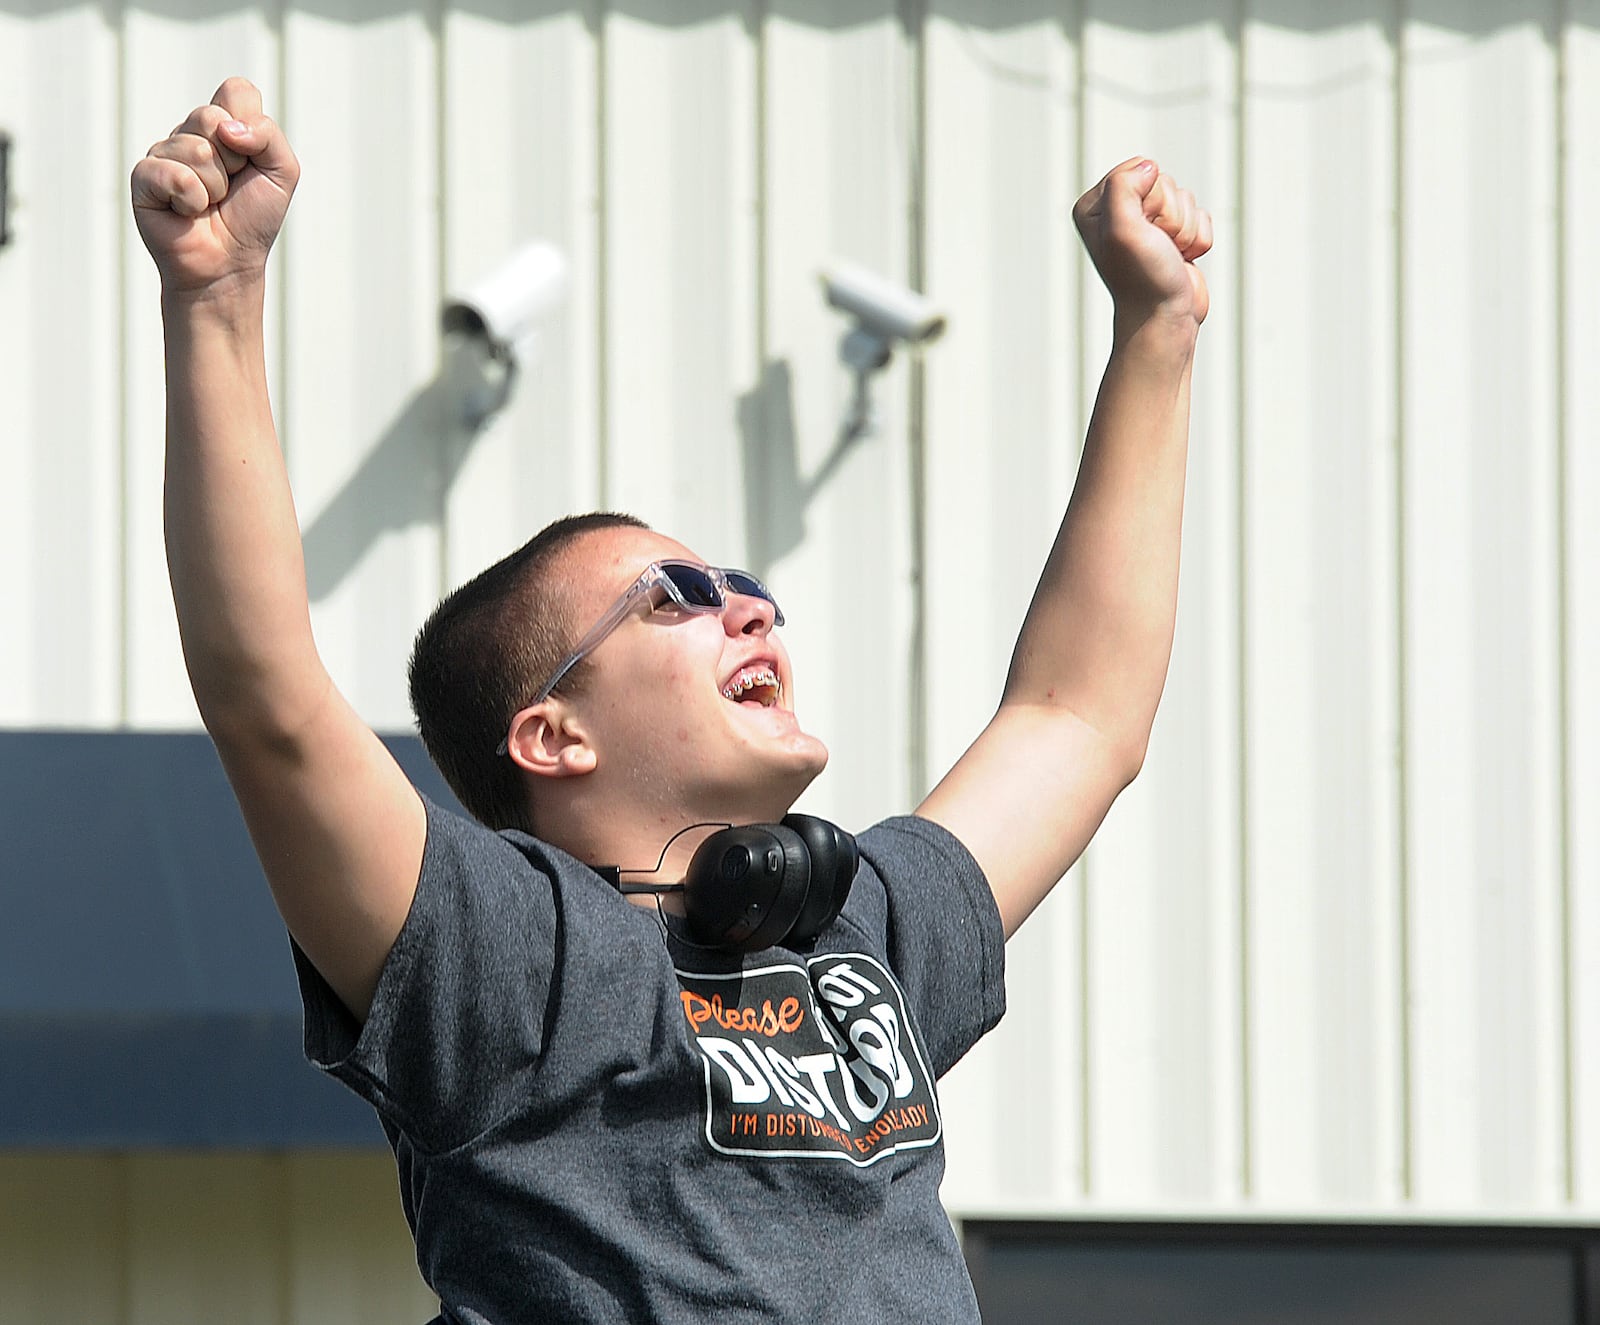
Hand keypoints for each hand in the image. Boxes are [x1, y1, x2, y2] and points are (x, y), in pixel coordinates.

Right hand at [131, 77, 298, 295]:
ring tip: (209, 204)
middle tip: (229, 189)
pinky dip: (191, 200)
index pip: (237, 91)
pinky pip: (173, 174)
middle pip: (212, 117)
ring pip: (196, 149)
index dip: (251, 126)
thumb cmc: (252, 219)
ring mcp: (164, 152)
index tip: (251, 160)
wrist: (229, 264)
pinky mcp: (144, 177)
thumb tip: (227, 127)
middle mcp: (191, 133)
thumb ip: (269, 136)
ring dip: (214, 186)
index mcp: (223, 125)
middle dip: (234, 162)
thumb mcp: (282, 174)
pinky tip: (187, 212)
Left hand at [1072, 157, 1210, 328]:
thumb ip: (1123, 186)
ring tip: (1168, 256)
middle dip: (1169, 216)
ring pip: (1185, 199)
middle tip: (1157, 247)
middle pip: (1165, 183)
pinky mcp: (1173, 236)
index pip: (1138, 169)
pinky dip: (1197, 239)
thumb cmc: (1141, 279)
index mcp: (1094, 206)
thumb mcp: (1121, 229)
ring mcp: (1147, 224)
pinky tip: (1181, 260)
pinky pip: (1201, 216)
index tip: (1141, 231)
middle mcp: (1118, 212)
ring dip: (1184, 230)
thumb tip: (1148, 167)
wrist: (1164, 319)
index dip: (1150, 198)